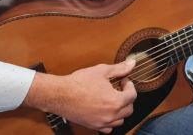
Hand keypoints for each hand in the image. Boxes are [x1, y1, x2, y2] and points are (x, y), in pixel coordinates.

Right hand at [23, 59, 137, 132]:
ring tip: (114, 100)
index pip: (132, 95)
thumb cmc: (79, 82)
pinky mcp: (93, 126)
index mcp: (115, 101)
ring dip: (121, 110)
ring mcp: (102, 122)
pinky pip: (108, 129)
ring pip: (120, 120)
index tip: (124, 80)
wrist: (60, 94)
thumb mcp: (102, 71)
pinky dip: (111, 122)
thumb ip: (119, 69)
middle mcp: (110, 115)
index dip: (130, 85)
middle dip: (127, 98)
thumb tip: (131, 63)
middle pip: (129, 109)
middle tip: (120, 89)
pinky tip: (106, 112)